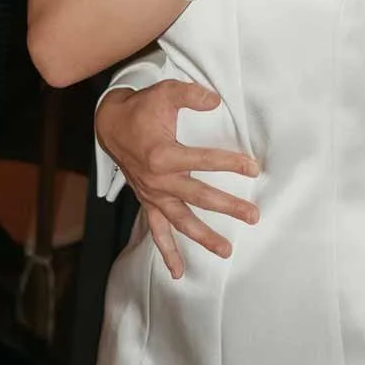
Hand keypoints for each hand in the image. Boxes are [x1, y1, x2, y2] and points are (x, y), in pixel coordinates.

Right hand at [96, 79, 260, 279]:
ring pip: (181, 221)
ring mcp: (152, 195)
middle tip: (253, 216)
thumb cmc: (141, 108)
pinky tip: (178, 272)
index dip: (231, 163)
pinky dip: (167, 252)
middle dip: (228, 207)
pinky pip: (157, 231)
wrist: (110, 124)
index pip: (204, 160)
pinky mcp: (148, 202)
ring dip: (203, 236)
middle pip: (198, 196)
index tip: (254, 168)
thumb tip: (215, 101)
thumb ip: (190, 94)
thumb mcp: (164, 92)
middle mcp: (157, 180)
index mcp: (163, 155)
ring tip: (226, 250)